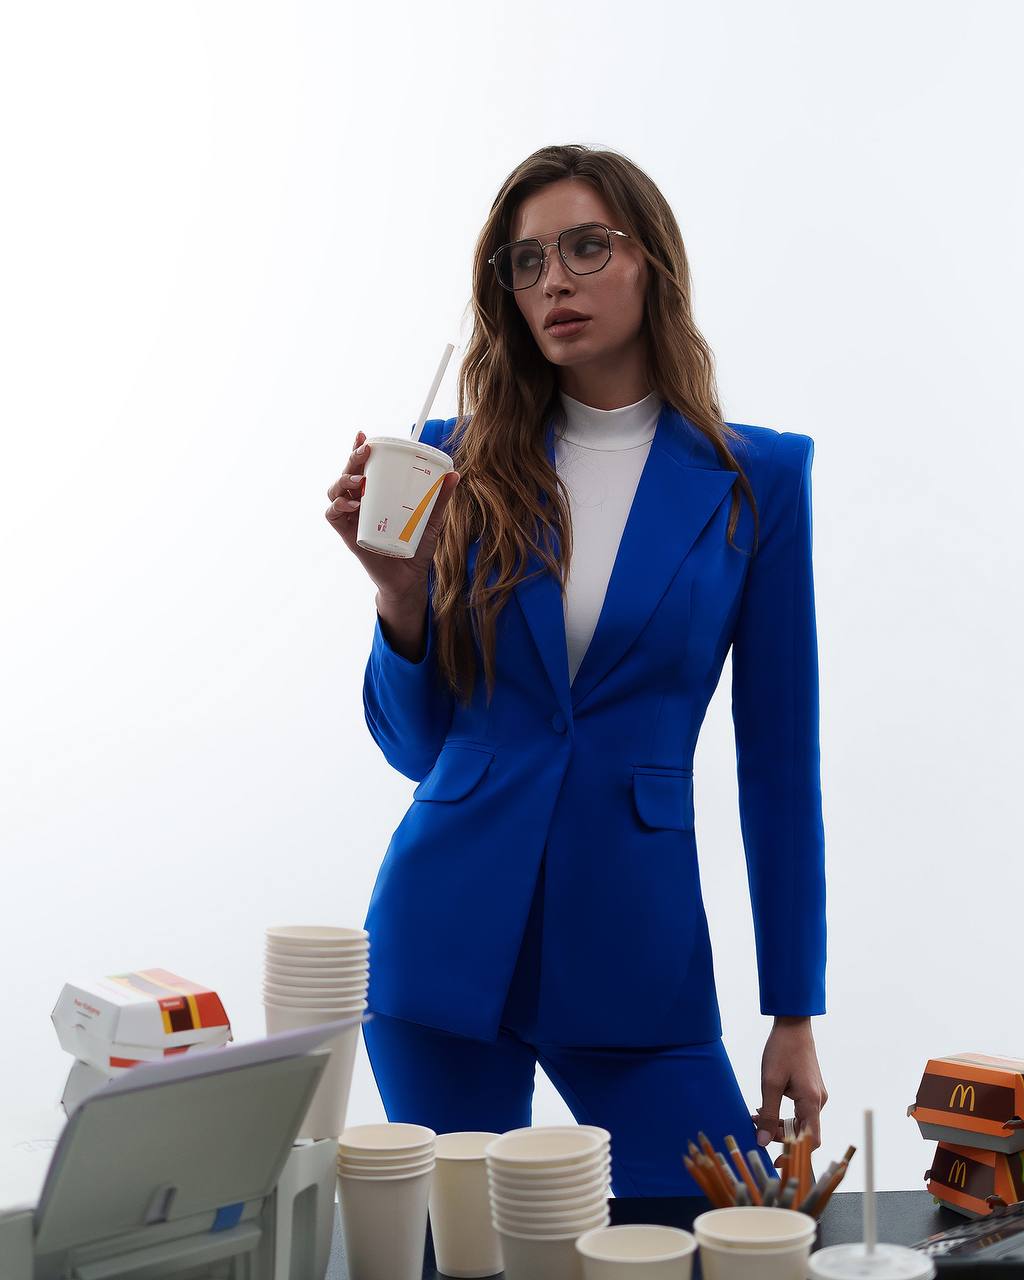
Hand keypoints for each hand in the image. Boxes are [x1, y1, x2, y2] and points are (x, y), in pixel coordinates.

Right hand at [326, 430, 459, 602]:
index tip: (364, 435)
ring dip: (343, 480)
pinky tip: (352, 503)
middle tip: (365, 452)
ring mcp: (352, 517)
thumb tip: (453, 474)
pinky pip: (333, 514)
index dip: (359, 449)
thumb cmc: (416, 546)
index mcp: (376, 494)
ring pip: (335, 490)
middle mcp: (360, 502)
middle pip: (348, 473)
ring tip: (359, 481)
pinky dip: (338, 505)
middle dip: (352, 459)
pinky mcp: (347, 533)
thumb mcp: (431, 520)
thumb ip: (439, 499)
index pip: (363, 466)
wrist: (409, 578)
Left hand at [750, 1016, 827, 1163]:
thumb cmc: (782, 1050)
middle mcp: (818, 1101)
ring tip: (755, 1118)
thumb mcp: (770, 1082)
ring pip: (799, 1121)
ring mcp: (816, 1095)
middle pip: (802, 1132)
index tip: (777, 1162)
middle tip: (756, 1132)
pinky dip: (782, 1114)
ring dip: (778, 1124)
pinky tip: (764, 1108)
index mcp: (812, 1102)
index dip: (795, 1155)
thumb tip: (763, 1141)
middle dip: (779, 1136)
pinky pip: (799, 1110)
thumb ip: (768, 1114)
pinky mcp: (810, 1089)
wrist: (793, 1024)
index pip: (811, 1141)